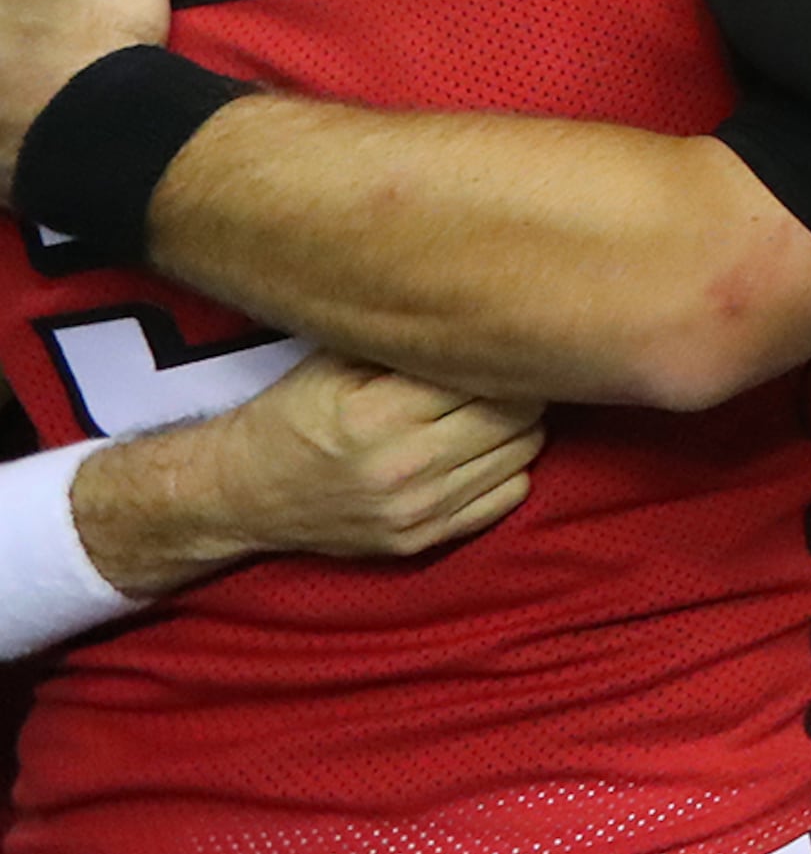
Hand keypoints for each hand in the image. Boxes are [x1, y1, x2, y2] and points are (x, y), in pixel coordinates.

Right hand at [74, 355, 544, 596]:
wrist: (244, 495)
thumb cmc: (295, 414)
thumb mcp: (337, 361)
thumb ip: (408, 339)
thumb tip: (484, 310)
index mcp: (380, 414)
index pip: (490, 376)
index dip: (503, 355)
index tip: (501, 343)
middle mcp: (404, 468)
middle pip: (518, 416)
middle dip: (520, 389)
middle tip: (503, 375)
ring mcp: (417, 512)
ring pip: (522, 455)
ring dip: (519, 429)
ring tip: (490, 411)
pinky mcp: (422, 542)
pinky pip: (508, 498)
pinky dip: (507, 470)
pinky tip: (482, 452)